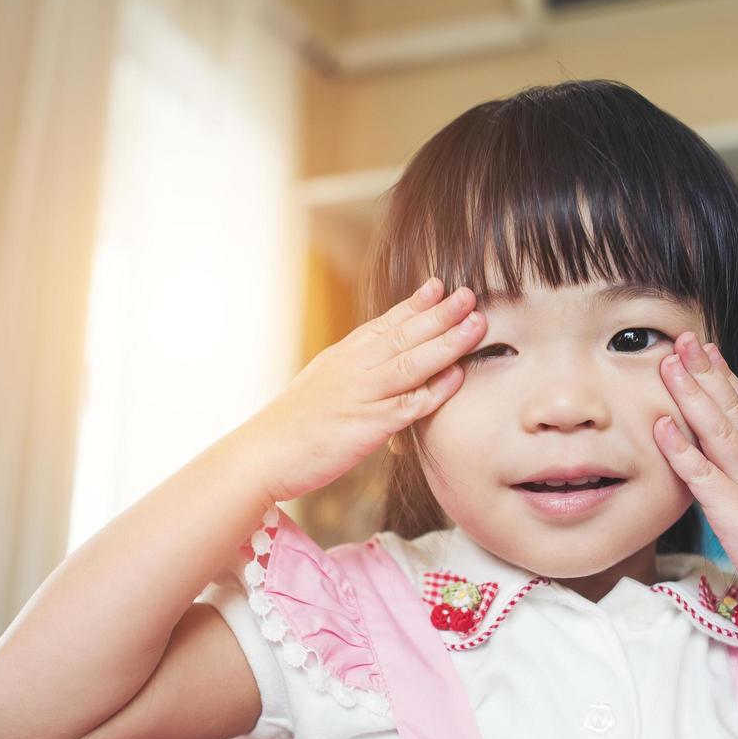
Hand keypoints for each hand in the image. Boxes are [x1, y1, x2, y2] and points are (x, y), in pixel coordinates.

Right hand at [242, 277, 485, 502]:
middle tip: (470, 294)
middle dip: (441, 313)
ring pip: (412, 363)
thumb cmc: (293, 425)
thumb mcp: (323, 383)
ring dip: (447, 342)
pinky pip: (409, 405)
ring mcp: (361, 395)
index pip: (386, 322)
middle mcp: (354, 368)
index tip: (440, 284)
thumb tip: (378, 362)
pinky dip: (435, 390)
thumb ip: (353, 370)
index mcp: (344, 356)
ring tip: (476, 324)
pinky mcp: (367, 426)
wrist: (261, 454)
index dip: (415, 303)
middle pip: (404, 334)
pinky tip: (458, 377)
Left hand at [653, 331, 737, 622]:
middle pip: (731, 408)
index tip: (707, 349)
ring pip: (717, 430)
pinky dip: (681, 449)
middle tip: (683, 338)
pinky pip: (703, 475)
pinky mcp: (735, 512)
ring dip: (691, 395)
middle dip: (705, 371)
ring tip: (670, 364)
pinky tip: (661, 427)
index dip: (725, 377)